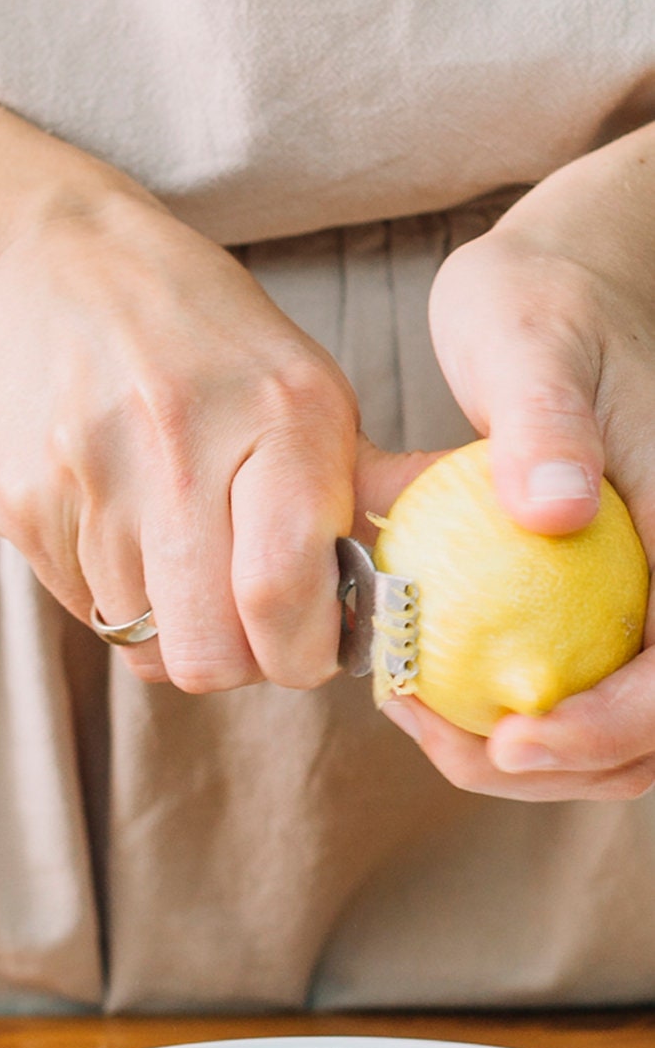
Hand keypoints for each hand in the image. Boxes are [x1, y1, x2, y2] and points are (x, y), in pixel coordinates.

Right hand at [0, 192, 367, 690]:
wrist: (52, 267)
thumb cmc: (198, 336)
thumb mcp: (303, 386)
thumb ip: (357, 486)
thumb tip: (421, 570)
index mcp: (280, 417)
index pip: (283, 594)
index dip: (299, 654)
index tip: (306, 647)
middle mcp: (180, 448)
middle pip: (204, 652)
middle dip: (231, 661)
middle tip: (242, 624)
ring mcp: (89, 480)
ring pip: (140, 640)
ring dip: (168, 623)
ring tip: (176, 553)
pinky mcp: (23, 505)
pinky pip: (82, 607)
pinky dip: (110, 591)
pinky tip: (117, 525)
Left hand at [394, 150, 654, 801]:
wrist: (561, 284)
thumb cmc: (543, 303)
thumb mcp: (531, 342)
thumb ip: (549, 425)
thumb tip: (558, 511)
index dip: (609, 725)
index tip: (509, 735)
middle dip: (557, 762)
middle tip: (436, 736)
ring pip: (626, 732)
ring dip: (531, 757)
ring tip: (421, 718)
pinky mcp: (617, 601)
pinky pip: (586, 692)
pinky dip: (518, 720)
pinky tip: (427, 697)